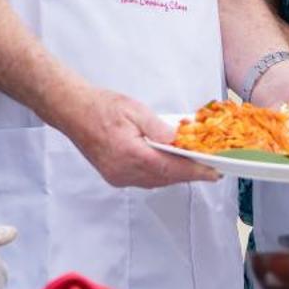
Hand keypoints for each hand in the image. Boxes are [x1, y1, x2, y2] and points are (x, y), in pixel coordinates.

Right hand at [61, 88, 219, 187]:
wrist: (73, 112)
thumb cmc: (102, 107)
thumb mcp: (136, 110)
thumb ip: (159, 128)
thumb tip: (180, 141)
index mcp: (131, 154)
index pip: (171, 168)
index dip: (195, 171)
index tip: (214, 173)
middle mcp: (124, 171)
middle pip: (165, 178)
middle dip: (189, 174)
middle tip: (210, 169)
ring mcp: (118, 177)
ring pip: (156, 181)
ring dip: (175, 175)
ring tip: (194, 166)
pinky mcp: (114, 176)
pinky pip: (144, 180)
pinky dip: (160, 174)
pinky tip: (170, 165)